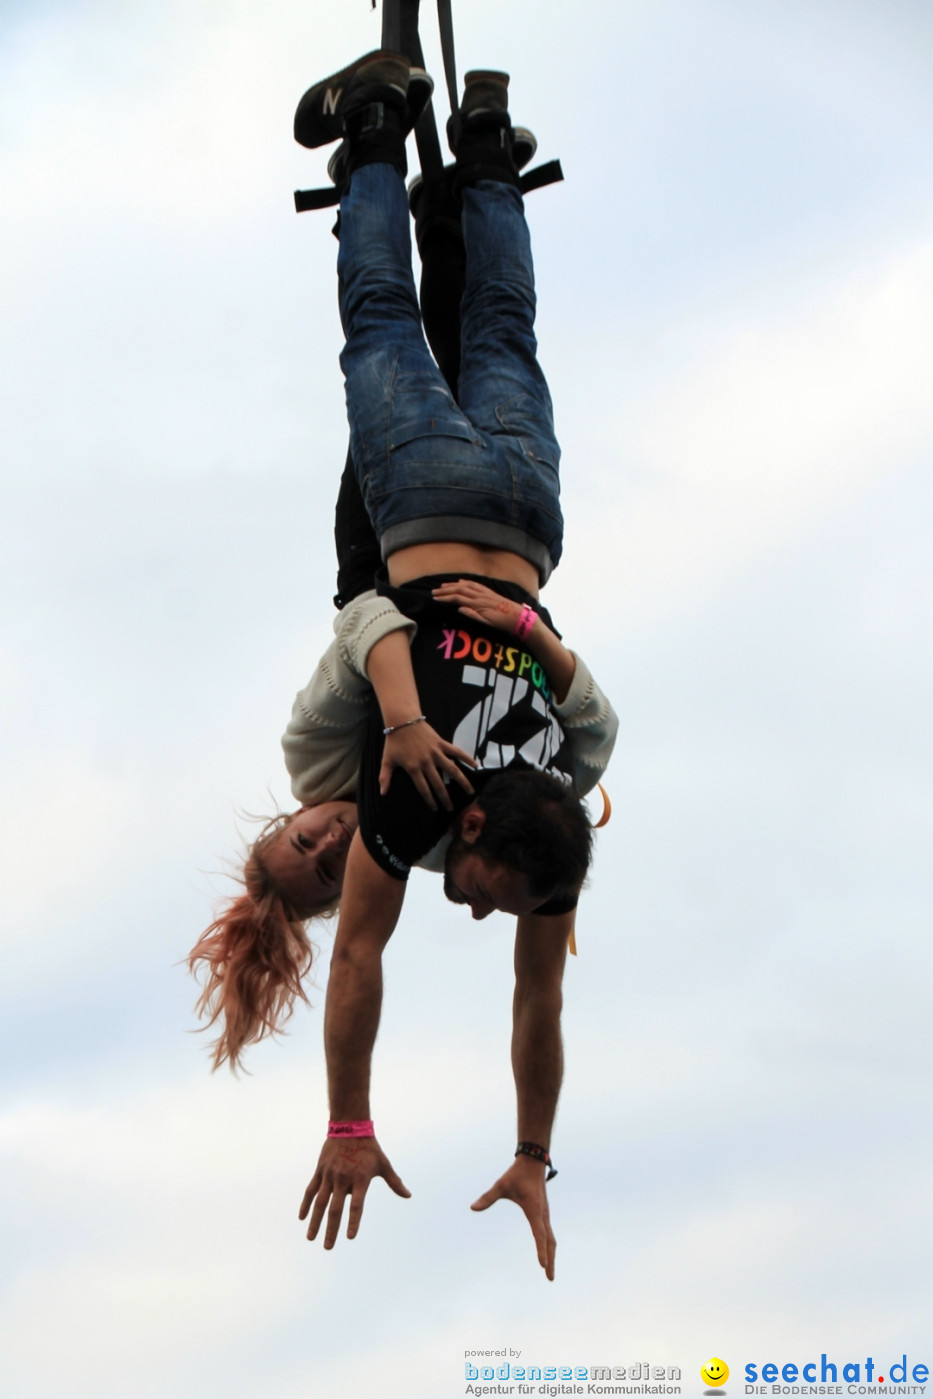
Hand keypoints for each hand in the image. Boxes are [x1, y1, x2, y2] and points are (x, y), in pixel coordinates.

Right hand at [299, 1135, 409, 1247]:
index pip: (357, 1205)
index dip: (354, 1221)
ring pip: (320, 1202)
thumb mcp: (383, 1164)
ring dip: (315, 1221)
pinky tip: (302, 1218)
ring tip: (311, 1238)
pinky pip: (311, 1190)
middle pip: (336, 1209)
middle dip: (331, 1230)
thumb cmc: (369, 1148)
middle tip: (328, 1248)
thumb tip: (408, 1195)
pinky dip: (306, 1204)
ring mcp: (330, 1175)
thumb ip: (394, 1182)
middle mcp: (343, 1179)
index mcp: (360, 1179)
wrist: (350, 1126)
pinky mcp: (320, 1171)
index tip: (350, 1237)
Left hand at [379, 719, 474, 810]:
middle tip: (451, 809)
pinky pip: (456, 752)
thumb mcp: (387, 760)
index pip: (423, 789)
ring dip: (462, 781)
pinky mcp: (442, 743)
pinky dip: (466, 758)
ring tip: (470, 792)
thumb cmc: (394, 742)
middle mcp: (427, 762)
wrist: (402, 720)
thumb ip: (385, 777)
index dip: (430, 800)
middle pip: (438, 783)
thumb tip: (382, 793)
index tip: (435, 809)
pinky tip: (475, 766)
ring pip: (452, 770)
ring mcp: (436, 752)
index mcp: (414, 768)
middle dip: (445, 798)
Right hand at [432, 579, 523, 634]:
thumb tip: (459, 608)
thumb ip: (473, 615)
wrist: (517, 617)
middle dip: (445, 590)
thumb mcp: (487, 623)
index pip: (457, 598)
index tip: (435, 599)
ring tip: (442, 586)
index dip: (445, 598)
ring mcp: (485, 592)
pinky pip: (475, 584)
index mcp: (478, 604)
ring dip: (452, 585)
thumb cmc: (502, 623)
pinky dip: (465, 582)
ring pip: (465, 585)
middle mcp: (480, 596)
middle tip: (434, 592)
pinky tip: (459, 582)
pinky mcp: (489, 592)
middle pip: (459, 590)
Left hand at [471, 1155, 555, 1279]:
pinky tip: (547, 1251)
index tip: (542, 1265)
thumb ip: (488, 1197)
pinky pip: (549, 1233)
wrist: (533, 1161)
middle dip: (550, 1260)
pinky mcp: (544, 1212)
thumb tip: (473, 1208)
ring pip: (551, 1238)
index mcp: (534, 1210)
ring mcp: (545, 1214)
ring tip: (549, 1270)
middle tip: (549, 1278)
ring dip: (551, 1254)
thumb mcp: (501, 1185)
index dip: (540, 1250)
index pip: (539, 1234)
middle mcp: (543, 1214)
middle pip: (549, 1242)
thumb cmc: (517, 1173)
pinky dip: (549, 1245)